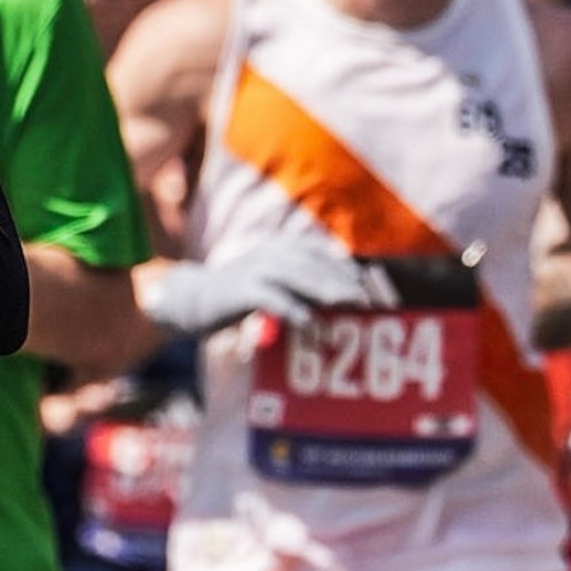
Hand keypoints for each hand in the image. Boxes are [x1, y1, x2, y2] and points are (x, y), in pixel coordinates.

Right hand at [142, 238, 396, 339]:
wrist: (193, 299)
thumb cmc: (242, 295)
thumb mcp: (275, 282)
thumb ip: (305, 284)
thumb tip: (350, 298)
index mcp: (284, 247)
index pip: (327, 255)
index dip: (352, 272)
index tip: (378, 294)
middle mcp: (271, 251)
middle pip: (316, 263)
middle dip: (344, 281)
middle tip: (369, 301)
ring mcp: (255, 268)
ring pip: (297, 275)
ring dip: (324, 289)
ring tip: (346, 303)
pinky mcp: (240, 289)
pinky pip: (271, 298)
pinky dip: (291, 309)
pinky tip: (307, 323)